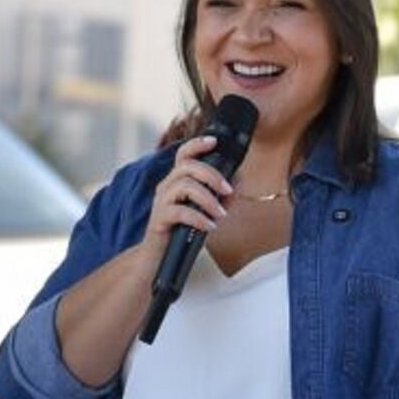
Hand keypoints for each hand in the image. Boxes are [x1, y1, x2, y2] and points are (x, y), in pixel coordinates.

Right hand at [141, 135, 231, 257]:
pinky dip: (199, 218)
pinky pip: (180, 212)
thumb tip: (238, 179)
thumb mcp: (207, 209)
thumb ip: (221, 195)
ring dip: (208, 199)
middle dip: (212, 175)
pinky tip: (210, 226)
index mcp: (177, 180)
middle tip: (228, 190)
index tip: (214, 141)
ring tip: (221, 214)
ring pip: (184, 186)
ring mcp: (161, 202)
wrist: (159, 257)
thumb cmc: (184, 230)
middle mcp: (167, 186)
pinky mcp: (159, 219)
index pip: (183, 155)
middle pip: (187, 167)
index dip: (197, 144)